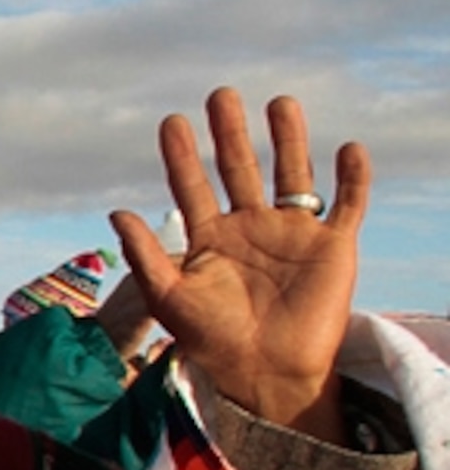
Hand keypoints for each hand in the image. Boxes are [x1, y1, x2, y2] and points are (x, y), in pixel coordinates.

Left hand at [111, 89, 366, 438]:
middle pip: (239, 168)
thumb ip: (144, 254)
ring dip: (288, 139)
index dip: (182, 155)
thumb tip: (116, 211)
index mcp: (209, 237)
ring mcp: (292, 233)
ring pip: (292, 174)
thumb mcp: (167, 297)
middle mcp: (250, 227)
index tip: (172, 122)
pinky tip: (350, 149)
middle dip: (231, 133)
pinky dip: (353, 177)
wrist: (263, 374)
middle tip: (221, 95)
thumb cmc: (211, 341)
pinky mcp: (333, 246)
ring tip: (279, 102)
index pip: (192, 185)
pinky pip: (348, 204)